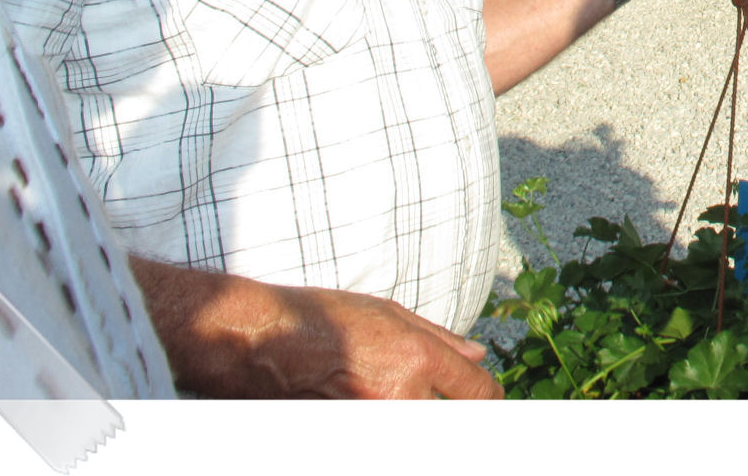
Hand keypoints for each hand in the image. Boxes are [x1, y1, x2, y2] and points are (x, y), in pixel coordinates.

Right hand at [130, 259, 500, 398]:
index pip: (476, 393)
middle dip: (455, 414)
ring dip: (418, 414)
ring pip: (420, 430)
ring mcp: (372, 420)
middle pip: (449, 422)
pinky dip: (390, 419)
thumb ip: (438, 339)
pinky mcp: (346, 436)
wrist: (257, 341)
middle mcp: (399, 394)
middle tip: (449, 406)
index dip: (490, 400)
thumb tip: (476, 357)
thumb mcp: (386, 312)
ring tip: (390, 390)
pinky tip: (373, 400)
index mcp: (415, 358)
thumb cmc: (319, 317)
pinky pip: (385, 434)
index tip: (490, 401)